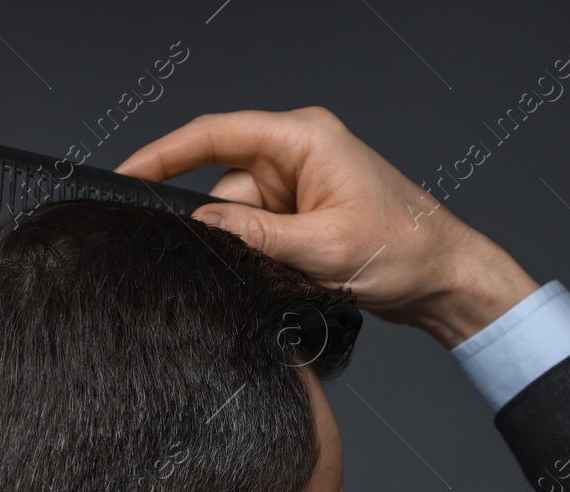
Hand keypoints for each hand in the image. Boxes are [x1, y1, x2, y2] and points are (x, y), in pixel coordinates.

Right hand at [115, 107, 539, 347]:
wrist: (444, 278)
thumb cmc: (404, 249)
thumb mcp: (322, 248)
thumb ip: (253, 238)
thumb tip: (198, 227)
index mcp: (303, 138)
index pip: (214, 135)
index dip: (163, 155)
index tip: (125, 176)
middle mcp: (296, 153)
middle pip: (223, 189)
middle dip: (227, 232)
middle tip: (258, 264)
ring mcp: (297, 185)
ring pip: (238, 220)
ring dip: (255, 254)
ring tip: (299, 273)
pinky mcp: (299, 215)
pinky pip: (257, 236)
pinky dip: (265, 260)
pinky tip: (297, 275)